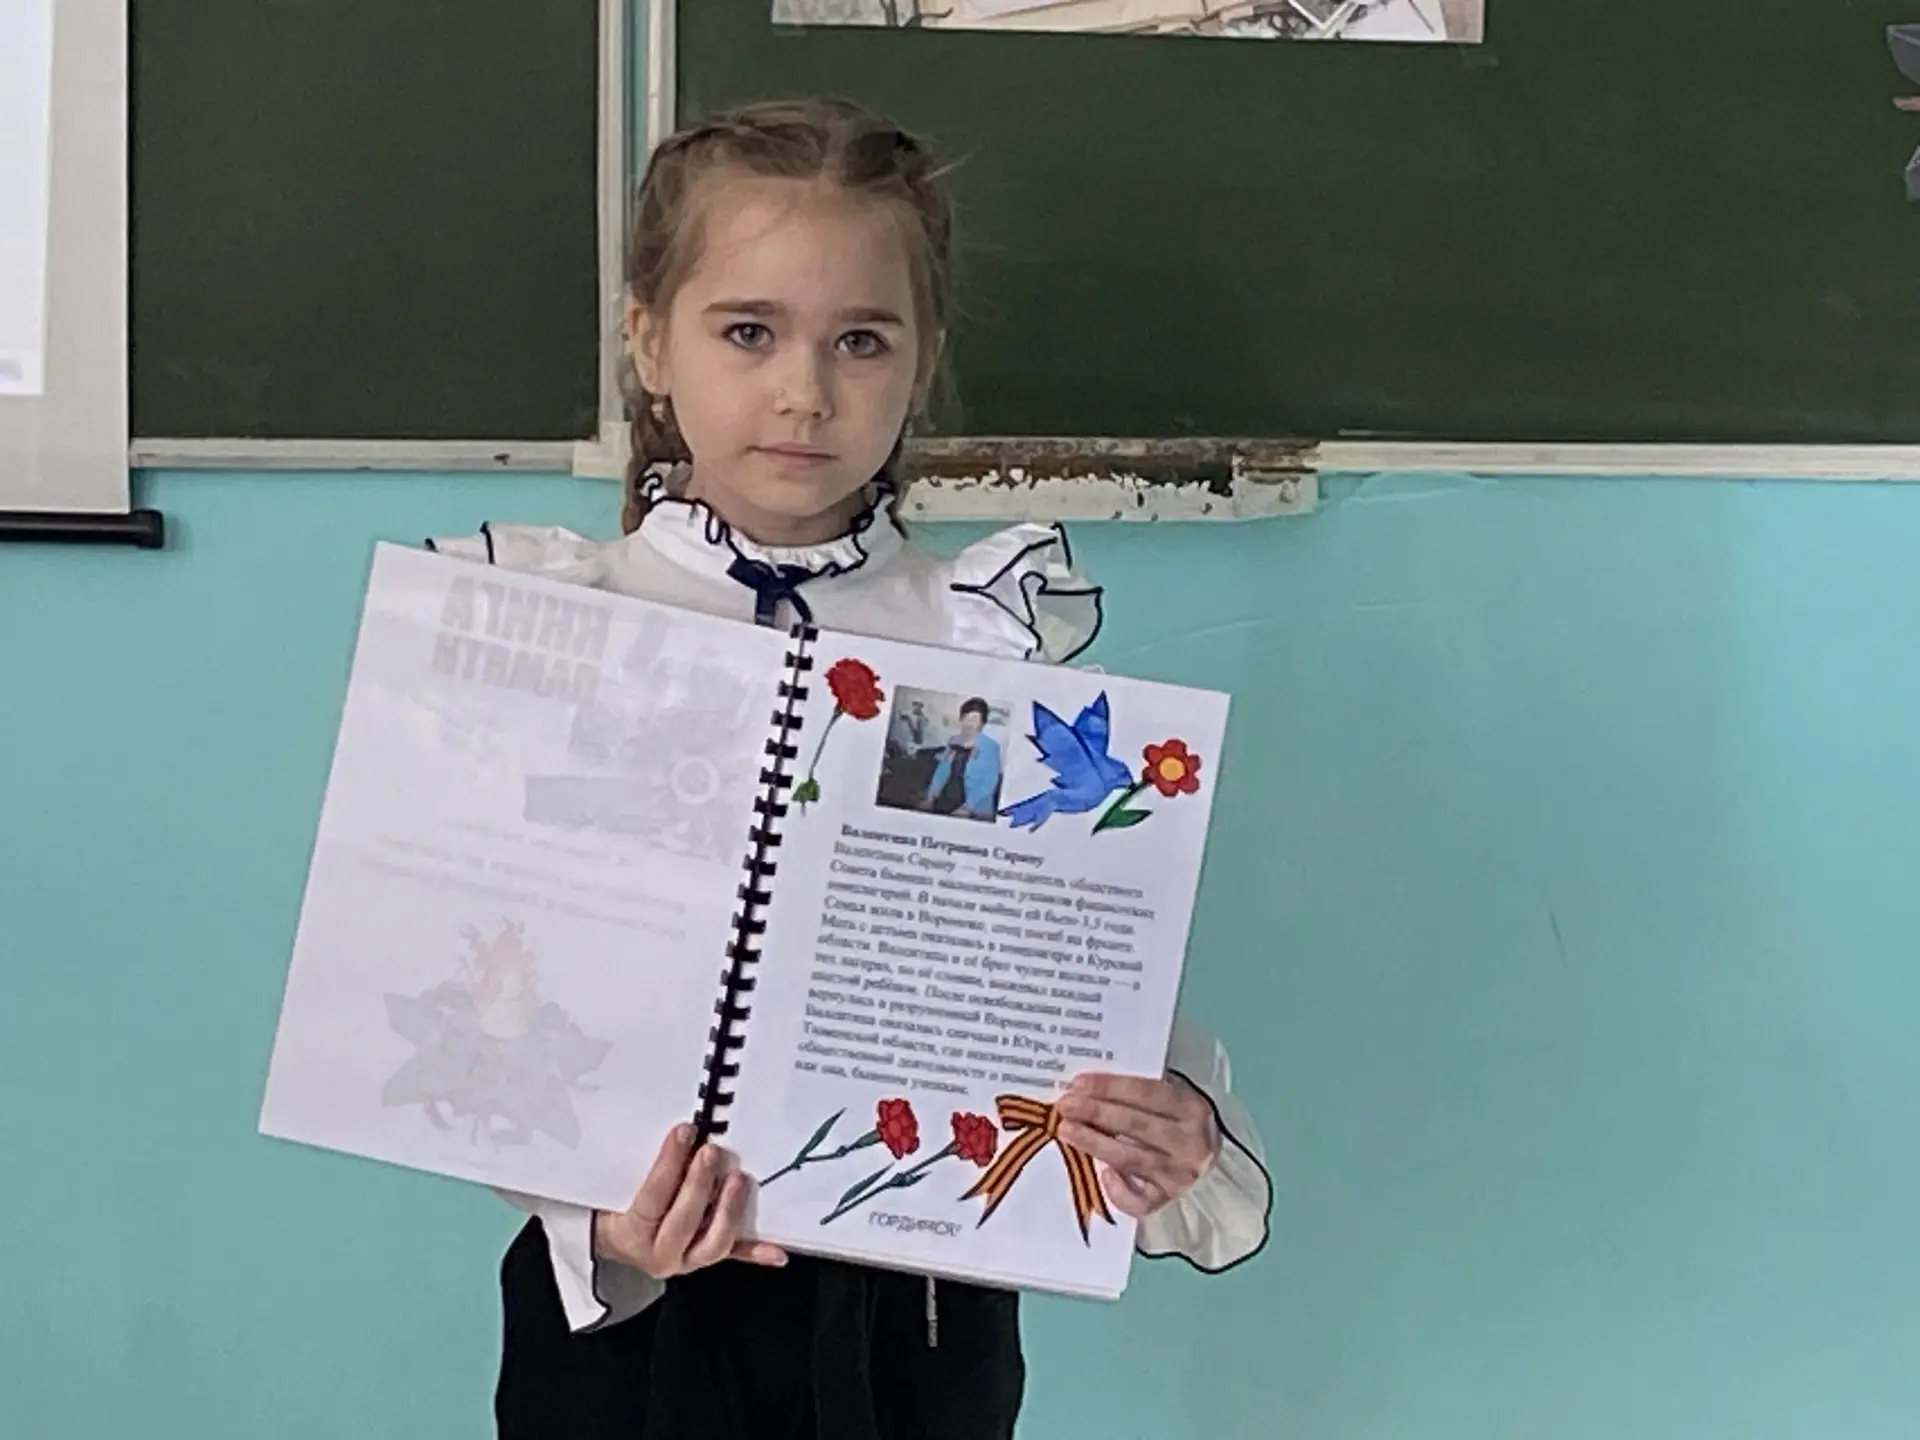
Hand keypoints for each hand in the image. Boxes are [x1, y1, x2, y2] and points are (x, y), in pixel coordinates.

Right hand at [593, 1124, 787, 1278]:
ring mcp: (688, 1261)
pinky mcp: (708, 1259)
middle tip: (712, 1151)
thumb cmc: (617, 1204)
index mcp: (631, 1234)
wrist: (618, 1240)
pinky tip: (778, 1253)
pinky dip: (756, 1252)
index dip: (669, 1164)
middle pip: (683, 1222)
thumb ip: (643, 1166)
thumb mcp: (618, 1185)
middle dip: (700, 1184)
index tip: (684, 1131)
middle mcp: (660, 1254)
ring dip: (729, 1211)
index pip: (652, 1198)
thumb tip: (679, 1131)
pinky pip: (735, 1255)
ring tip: (738, 1179)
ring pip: (714, 1244)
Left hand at [1054, 1073, 1219, 1218]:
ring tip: (1067, 1131)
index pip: (1146, 1093)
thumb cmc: (1179, 1123)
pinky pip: (1140, 1201)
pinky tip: (1103, 1174)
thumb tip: (1086, 1092)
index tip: (1077, 1084)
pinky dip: (1119, 1191)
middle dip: (1095, 1112)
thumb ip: (1138, 1096)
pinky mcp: (1169, 1199)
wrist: (1209, 1161)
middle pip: (1135, 1124)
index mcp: (1191, 1108)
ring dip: (1095, 1143)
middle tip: (1065, 1105)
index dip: (1109, 1087)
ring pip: (1131, 1159)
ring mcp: (1180, 1174)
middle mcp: (1190, 1142)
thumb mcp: (1171, 1101)